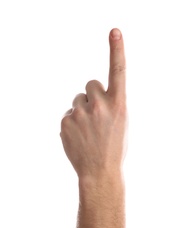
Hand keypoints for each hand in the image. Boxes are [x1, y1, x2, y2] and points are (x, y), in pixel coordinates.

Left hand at [60, 28, 127, 180]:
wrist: (99, 171)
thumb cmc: (114, 147)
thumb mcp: (122, 122)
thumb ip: (111, 103)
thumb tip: (92, 93)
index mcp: (118, 105)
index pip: (118, 71)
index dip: (117, 50)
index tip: (115, 32)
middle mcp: (99, 105)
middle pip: (90, 83)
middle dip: (92, 95)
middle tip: (96, 114)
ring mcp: (80, 113)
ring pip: (77, 99)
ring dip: (81, 109)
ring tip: (88, 129)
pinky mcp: (65, 121)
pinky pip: (68, 113)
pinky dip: (73, 122)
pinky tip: (79, 136)